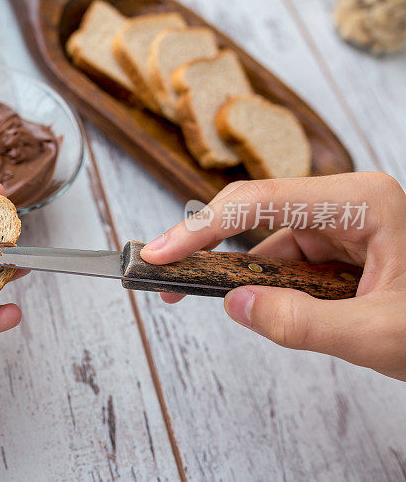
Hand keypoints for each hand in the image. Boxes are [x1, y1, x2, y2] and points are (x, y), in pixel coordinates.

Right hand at [140, 172, 405, 380]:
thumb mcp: (380, 334)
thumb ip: (303, 323)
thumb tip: (234, 306)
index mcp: (363, 202)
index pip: (261, 203)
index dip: (200, 227)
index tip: (158, 253)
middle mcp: (350, 205)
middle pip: (257, 219)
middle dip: (207, 249)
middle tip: (164, 278)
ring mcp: (346, 227)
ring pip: (270, 246)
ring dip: (242, 278)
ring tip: (203, 298)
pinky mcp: (343, 251)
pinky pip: (289, 265)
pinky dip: (269, 289)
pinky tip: (266, 309)